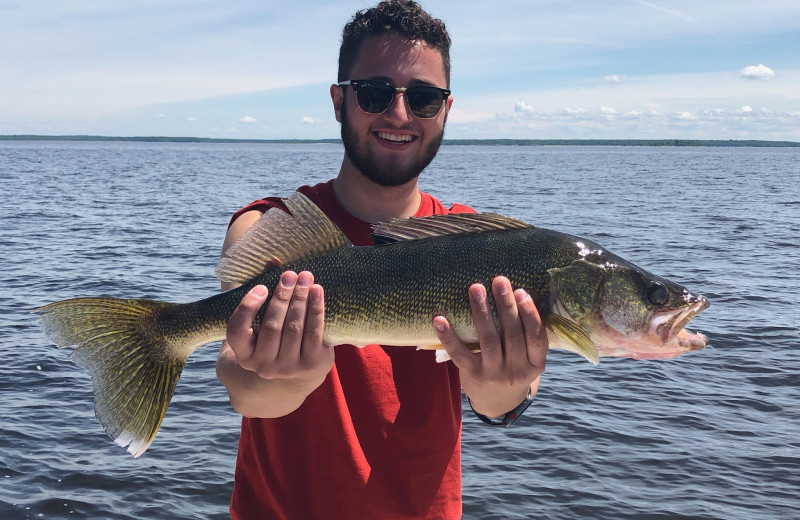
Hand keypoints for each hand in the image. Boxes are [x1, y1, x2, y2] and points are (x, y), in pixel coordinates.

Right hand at [226, 271, 332, 395]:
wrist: (297, 374)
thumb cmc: (273, 338)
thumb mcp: (260, 325)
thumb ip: (260, 297)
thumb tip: (272, 261)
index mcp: (244, 355)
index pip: (237, 331)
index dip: (248, 307)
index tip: (261, 287)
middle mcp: (263, 366)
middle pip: (272, 326)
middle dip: (281, 296)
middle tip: (289, 275)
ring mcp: (288, 368)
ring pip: (294, 328)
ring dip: (300, 298)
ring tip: (305, 277)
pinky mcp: (312, 365)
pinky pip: (314, 332)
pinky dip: (316, 309)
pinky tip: (317, 291)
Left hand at [433, 276, 547, 417]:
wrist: (497, 404)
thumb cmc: (514, 368)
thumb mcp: (528, 358)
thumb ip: (527, 335)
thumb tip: (517, 293)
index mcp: (536, 364)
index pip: (537, 337)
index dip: (530, 314)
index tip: (521, 291)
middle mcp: (517, 370)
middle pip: (512, 334)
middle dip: (505, 305)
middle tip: (499, 280)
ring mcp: (494, 374)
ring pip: (488, 340)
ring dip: (481, 312)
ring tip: (476, 289)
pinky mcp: (472, 375)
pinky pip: (460, 354)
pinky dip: (449, 336)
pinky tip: (440, 319)